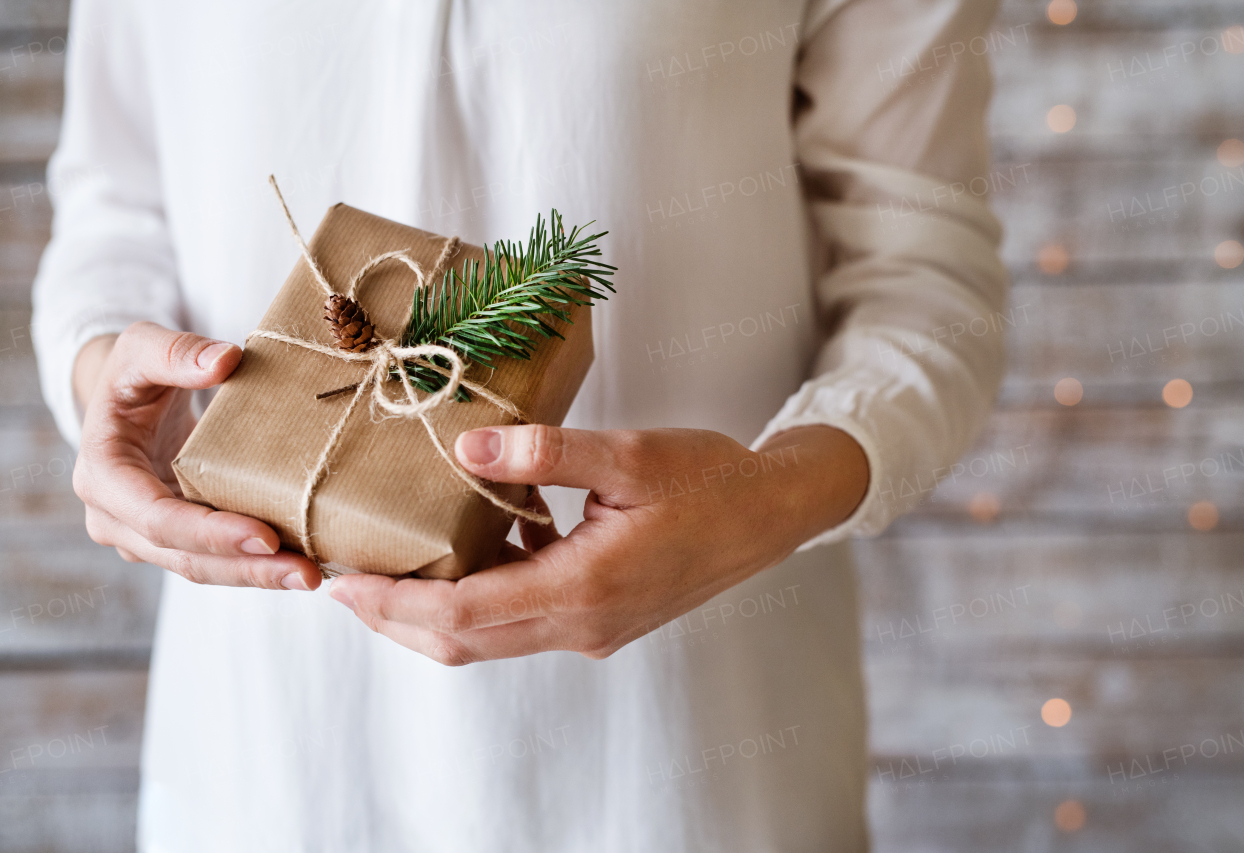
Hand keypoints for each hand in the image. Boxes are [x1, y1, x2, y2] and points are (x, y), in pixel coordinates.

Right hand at [72, 322, 322, 589]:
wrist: (126, 398)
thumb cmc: (133, 371)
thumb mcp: (143, 346)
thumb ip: (176, 352)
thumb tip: (225, 360)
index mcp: (102, 476)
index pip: (157, 518)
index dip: (210, 533)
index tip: (266, 537)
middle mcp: (116, 518)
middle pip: (185, 557)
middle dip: (247, 569)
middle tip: (307, 574)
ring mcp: (144, 537)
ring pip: (203, 569)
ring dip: (258, 577)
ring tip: (312, 576)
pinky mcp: (175, 540)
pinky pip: (217, 560)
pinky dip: (257, 566)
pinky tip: (302, 564)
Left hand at [328, 423, 867, 664]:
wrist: (772, 514)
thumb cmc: (709, 480)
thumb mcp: (629, 454)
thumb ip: (546, 452)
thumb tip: (468, 448)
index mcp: (584, 588)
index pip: (460, 614)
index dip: (390, 604)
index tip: (339, 583)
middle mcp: (582, 624)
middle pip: (461, 641)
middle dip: (393, 617)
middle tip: (341, 582)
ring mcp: (592, 629)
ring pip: (488, 638)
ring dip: (431, 613)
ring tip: (388, 567)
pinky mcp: (601, 620)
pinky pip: (521, 621)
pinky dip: (479, 598)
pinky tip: (470, 548)